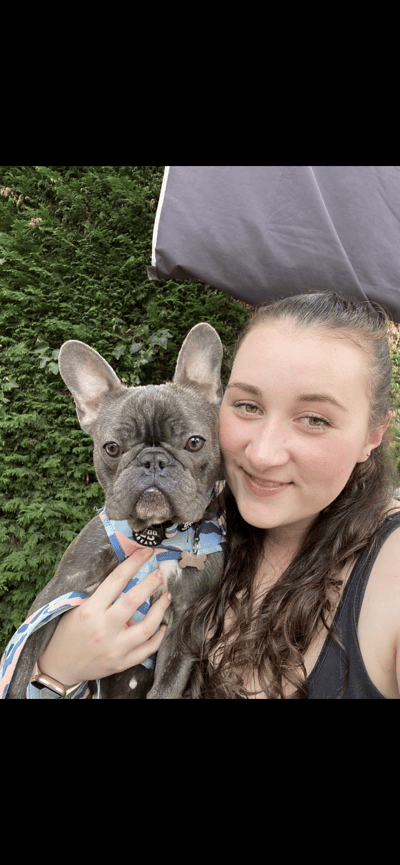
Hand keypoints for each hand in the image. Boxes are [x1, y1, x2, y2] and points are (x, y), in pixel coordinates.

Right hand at [38, 549, 171, 685]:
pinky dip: (159, 636)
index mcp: (91, 610)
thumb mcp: (76, 608)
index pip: (117, 580)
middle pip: (134, 600)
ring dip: (161, 609)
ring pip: (147, 626)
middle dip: (151, 583)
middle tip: (161, 574)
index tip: (146, 552)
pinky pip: (148, 649)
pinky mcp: (122, 663)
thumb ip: (99, 595)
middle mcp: (104, 628)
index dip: (134, 563)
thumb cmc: (67, 633)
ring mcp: (115, 648)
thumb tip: (126, 576)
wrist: (59, 667)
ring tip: (167, 596)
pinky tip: (163, 625)